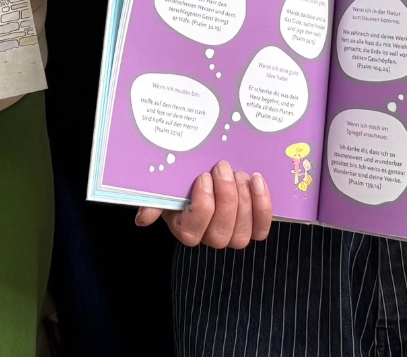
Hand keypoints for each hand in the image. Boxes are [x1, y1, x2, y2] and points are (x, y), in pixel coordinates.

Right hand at [134, 161, 273, 247]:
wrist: (204, 170)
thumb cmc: (182, 179)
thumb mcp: (164, 185)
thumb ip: (153, 201)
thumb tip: (143, 218)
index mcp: (184, 229)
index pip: (192, 231)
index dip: (202, 205)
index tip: (204, 176)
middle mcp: (209, 238)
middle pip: (221, 234)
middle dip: (226, 199)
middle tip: (223, 168)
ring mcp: (232, 235)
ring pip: (242, 235)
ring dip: (244, 202)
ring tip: (240, 174)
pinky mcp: (252, 228)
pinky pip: (261, 229)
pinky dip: (262, 206)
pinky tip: (257, 180)